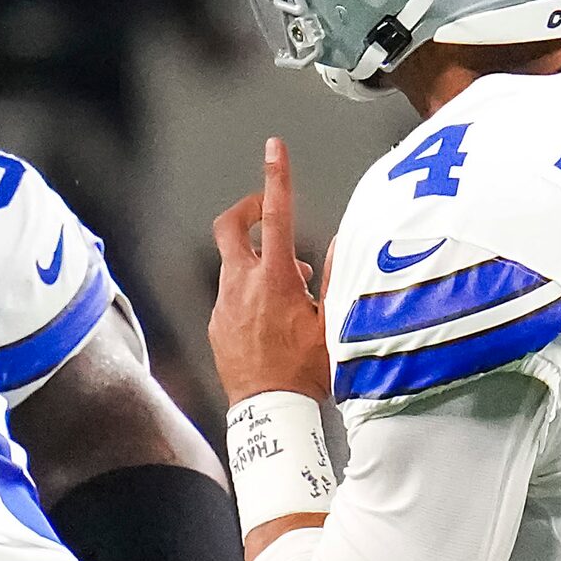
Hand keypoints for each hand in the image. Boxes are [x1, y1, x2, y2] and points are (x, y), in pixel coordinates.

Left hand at [209, 139, 331, 402]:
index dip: (276, 176)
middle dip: (246, 211)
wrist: (270, 413)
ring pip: (235, 265)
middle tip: (264, 214)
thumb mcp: (332, 323)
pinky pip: (231, 296)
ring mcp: (224, 303)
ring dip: (257, 264)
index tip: (274, 147)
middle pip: (231, 226)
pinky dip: (249, 294)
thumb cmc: (306, 372)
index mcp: (275, 278)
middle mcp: (242, 283)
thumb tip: (344, 241)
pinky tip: (271, 320)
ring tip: (289, 291)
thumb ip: (337, 277)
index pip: (276, 214)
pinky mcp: (215, 324)